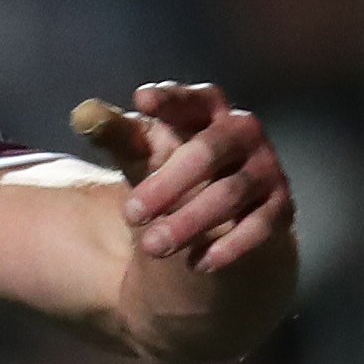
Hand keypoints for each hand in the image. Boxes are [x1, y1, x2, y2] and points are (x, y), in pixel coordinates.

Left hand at [76, 82, 292, 275]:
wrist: (215, 220)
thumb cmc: (171, 170)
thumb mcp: (142, 152)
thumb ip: (117, 134)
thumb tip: (83, 114)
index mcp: (207, 111)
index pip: (192, 99)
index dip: (171, 100)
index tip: (142, 100)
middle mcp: (243, 134)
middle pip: (208, 150)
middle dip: (167, 183)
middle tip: (128, 215)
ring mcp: (266, 169)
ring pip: (231, 193)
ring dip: (188, 221)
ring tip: (149, 248)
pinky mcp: (281, 208)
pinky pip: (261, 226)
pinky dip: (230, 246)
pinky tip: (198, 264)